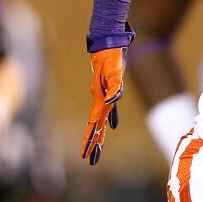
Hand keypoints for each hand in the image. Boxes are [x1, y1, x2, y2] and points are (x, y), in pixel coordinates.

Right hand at [82, 47, 125, 164]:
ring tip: (98, 147)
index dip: (91, 140)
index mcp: (101, 98)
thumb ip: (115, 87)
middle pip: (95, 126)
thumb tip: (113, 101)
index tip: (86, 154)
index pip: (94, 124)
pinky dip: (111, 118)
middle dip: (94, 144)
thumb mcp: (115, 71)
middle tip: (91, 160)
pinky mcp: (110, 88)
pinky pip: (109, 108)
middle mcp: (101, 98)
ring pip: (101, 119)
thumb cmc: (112, 55)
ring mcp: (104, 94)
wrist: (108, 41)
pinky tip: (113, 125)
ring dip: (100, 133)